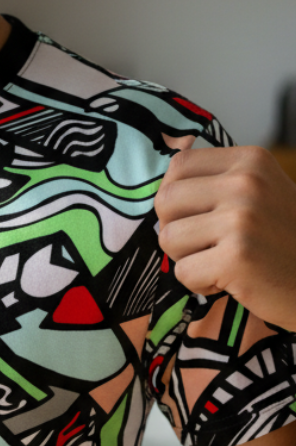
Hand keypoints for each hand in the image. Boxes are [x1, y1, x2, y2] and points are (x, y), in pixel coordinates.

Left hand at [155, 145, 295, 331]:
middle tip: (206, 245)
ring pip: (168, 238)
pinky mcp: (236, 257)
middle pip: (165, 200)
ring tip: (220, 261)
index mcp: (250, 160)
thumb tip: (168, 170)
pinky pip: (183, 272)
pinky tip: (229, 281)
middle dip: (175, 229)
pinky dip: (199, 284)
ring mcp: (242, 219)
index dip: (175, 199)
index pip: (178, 166)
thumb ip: (216, 180)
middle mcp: (247, 182)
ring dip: (187, 259)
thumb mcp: (258, 192)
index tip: (198, 217)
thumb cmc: (280, 240)